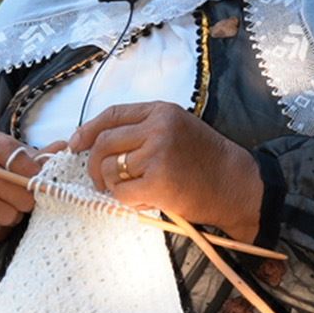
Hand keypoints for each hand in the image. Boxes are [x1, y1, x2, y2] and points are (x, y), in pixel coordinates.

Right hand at [0, 133, 64, 254]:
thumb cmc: (12, 183)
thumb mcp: (28, 168)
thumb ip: (44, 160)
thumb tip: (64, 147)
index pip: (3, 148)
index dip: (24, 165)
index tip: (38, 178)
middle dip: (19, 197)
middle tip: (30, 205)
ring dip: (5, 213)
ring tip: (14, 217)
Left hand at [69, 102, 261, 242]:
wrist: (238, 185)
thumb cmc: (206, 160)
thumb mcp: (177, 129)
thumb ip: (142, 129)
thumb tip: (96, 140)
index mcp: (161, 112)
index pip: (112, 115)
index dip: (88, 130)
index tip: (75, 143)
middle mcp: (158, 128)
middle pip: (104, 143)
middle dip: (93, 163)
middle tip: (98, 178)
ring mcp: (157, 155)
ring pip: (109, 169)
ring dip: (111, 184)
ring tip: (130, 190)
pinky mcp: (158, 182)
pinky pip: (121, 192)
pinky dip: (125, 200)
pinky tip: (142, 200)